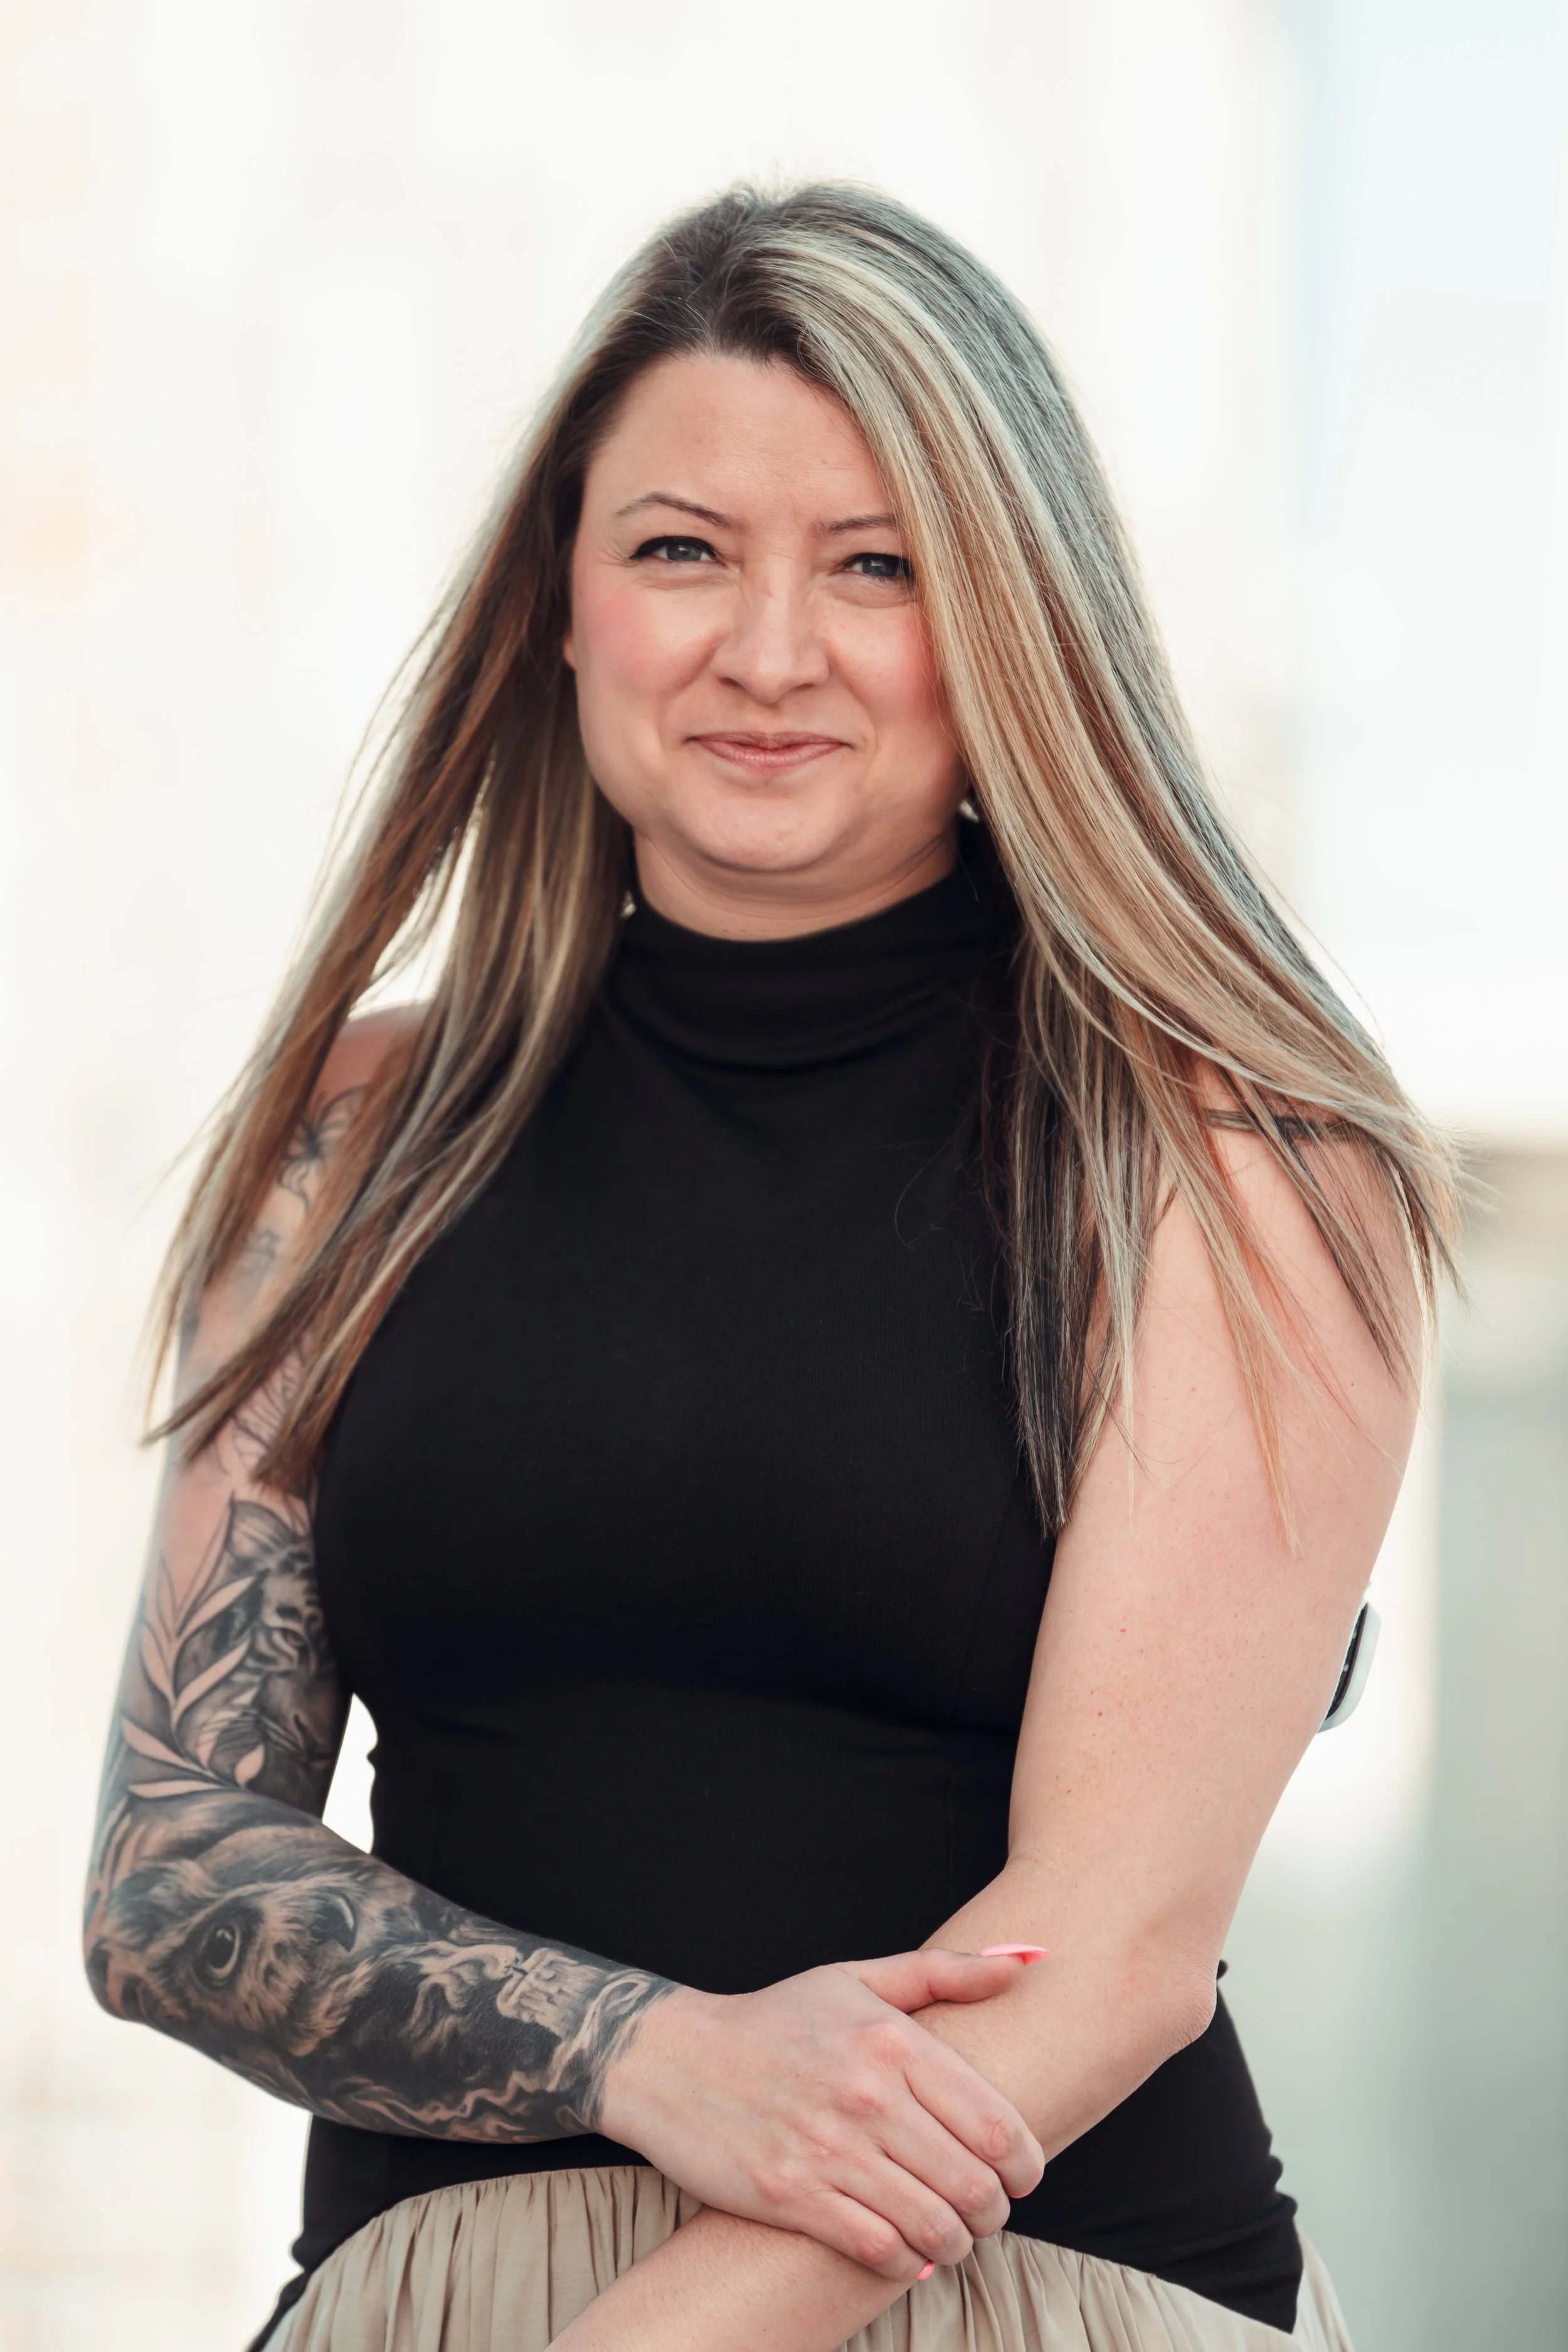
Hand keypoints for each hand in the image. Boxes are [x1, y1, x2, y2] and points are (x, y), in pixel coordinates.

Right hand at [596, 1949, 1045, 2281]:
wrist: (672, 2059)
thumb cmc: (777, 2020)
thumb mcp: (857, 1979)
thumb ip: (947, 1971)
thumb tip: (1032, 1958)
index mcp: (892, 2040)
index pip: (998, 2126)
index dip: (1027, 2166)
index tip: (1020, 2175)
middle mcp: (866, 2094)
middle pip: (974, 2185)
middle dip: (994, 2212)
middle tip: (985, 2211)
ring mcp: (828, 2148)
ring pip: (933, 2226)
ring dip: (955, 2243)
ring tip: (950, 2235)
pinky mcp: (790, 2195)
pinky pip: (879, 2250)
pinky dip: (904, 2261)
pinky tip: (904, 2249)